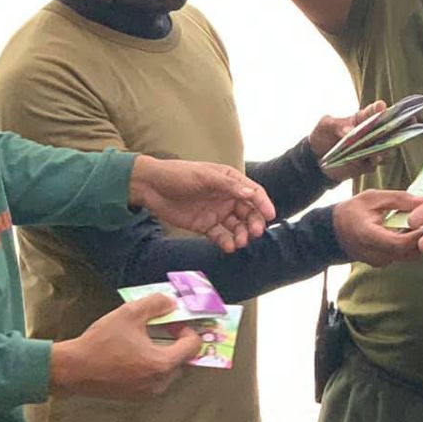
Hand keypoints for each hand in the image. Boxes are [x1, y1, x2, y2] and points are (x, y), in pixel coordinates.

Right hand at [50, 293, 201, 399]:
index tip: (172, 320)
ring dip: (164, 354)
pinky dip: (152, 366)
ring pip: (169, 371)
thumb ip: (156, 304)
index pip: (192, 347)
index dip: (187, 329)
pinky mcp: (135, 397)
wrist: (72, 369)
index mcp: (162, 364)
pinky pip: (154, 380)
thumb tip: (172, 303)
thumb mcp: (130, 313)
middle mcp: (159, 383)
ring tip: (148, 338)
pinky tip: (135, 353)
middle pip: (183, 360)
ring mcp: (147, 393)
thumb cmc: (101, 342)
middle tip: (164, 326)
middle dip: (177, 342)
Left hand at [130, 157, 274, 251]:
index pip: (253, 192)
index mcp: (230, 180)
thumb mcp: (204, 176)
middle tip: (255, 233)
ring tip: (240, 242)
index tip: (270, 215)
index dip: (263, 203)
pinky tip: (229, 247)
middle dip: (254, 223)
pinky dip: (227, 242)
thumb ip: (228, 186)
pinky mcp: (206, 225)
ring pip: (237, 226)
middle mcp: (227, 196)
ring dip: (242, 234)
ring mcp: (217, 212)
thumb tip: (251, 194)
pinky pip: (221, 235)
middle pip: (248, 212)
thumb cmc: (178, 174)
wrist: (152, 187)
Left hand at [311, 101, 386, 181]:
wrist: (317, 159)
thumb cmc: (322, 135)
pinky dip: (373, 162)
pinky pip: (375, 164)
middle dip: (389, 129)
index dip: (379, 108)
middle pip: (386, 130)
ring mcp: (370, 149)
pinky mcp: (367, 164)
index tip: (381, 106)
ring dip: (383, 148)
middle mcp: (370, 133)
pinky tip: (369, 160)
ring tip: (378, 148)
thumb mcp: (325, 125)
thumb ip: (337, 125)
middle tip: (387, 129)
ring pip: (385, 148)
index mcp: (361, 119)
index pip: (373, 111)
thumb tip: (350, 131)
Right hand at [333, 191, 422, 265]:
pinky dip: (413, 245)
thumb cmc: (352, 211)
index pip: (398, 243)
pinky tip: (420, 231)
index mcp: (368, 236)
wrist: (333, 232)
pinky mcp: (383, 263)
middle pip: (407, 252)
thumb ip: (399, 199)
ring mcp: (379, 262)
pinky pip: (403, 256)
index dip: (417, 235)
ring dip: (421, 242)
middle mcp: (375, 254)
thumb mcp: (373, 197)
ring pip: (408, 255)